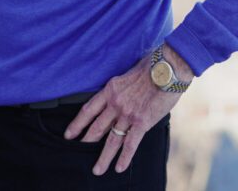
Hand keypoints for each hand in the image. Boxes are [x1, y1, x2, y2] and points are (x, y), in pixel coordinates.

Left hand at [64, 46, 191, 175]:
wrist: (167, 69)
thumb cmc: (150, 68)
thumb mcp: (126, 75)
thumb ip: (120, 89)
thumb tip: (120, 96)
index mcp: (110, 90)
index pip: (88, 110)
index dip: (77, 123)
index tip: (69, 134)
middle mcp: (115, 104)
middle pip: (96, 127)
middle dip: (86, 142)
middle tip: (78, 153)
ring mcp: (127, 114)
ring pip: (112, 140)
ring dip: (103, 157)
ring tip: (97, 169)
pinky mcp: (142, 122)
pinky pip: (130, 143)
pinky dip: (124, 157)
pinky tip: (119, 168)